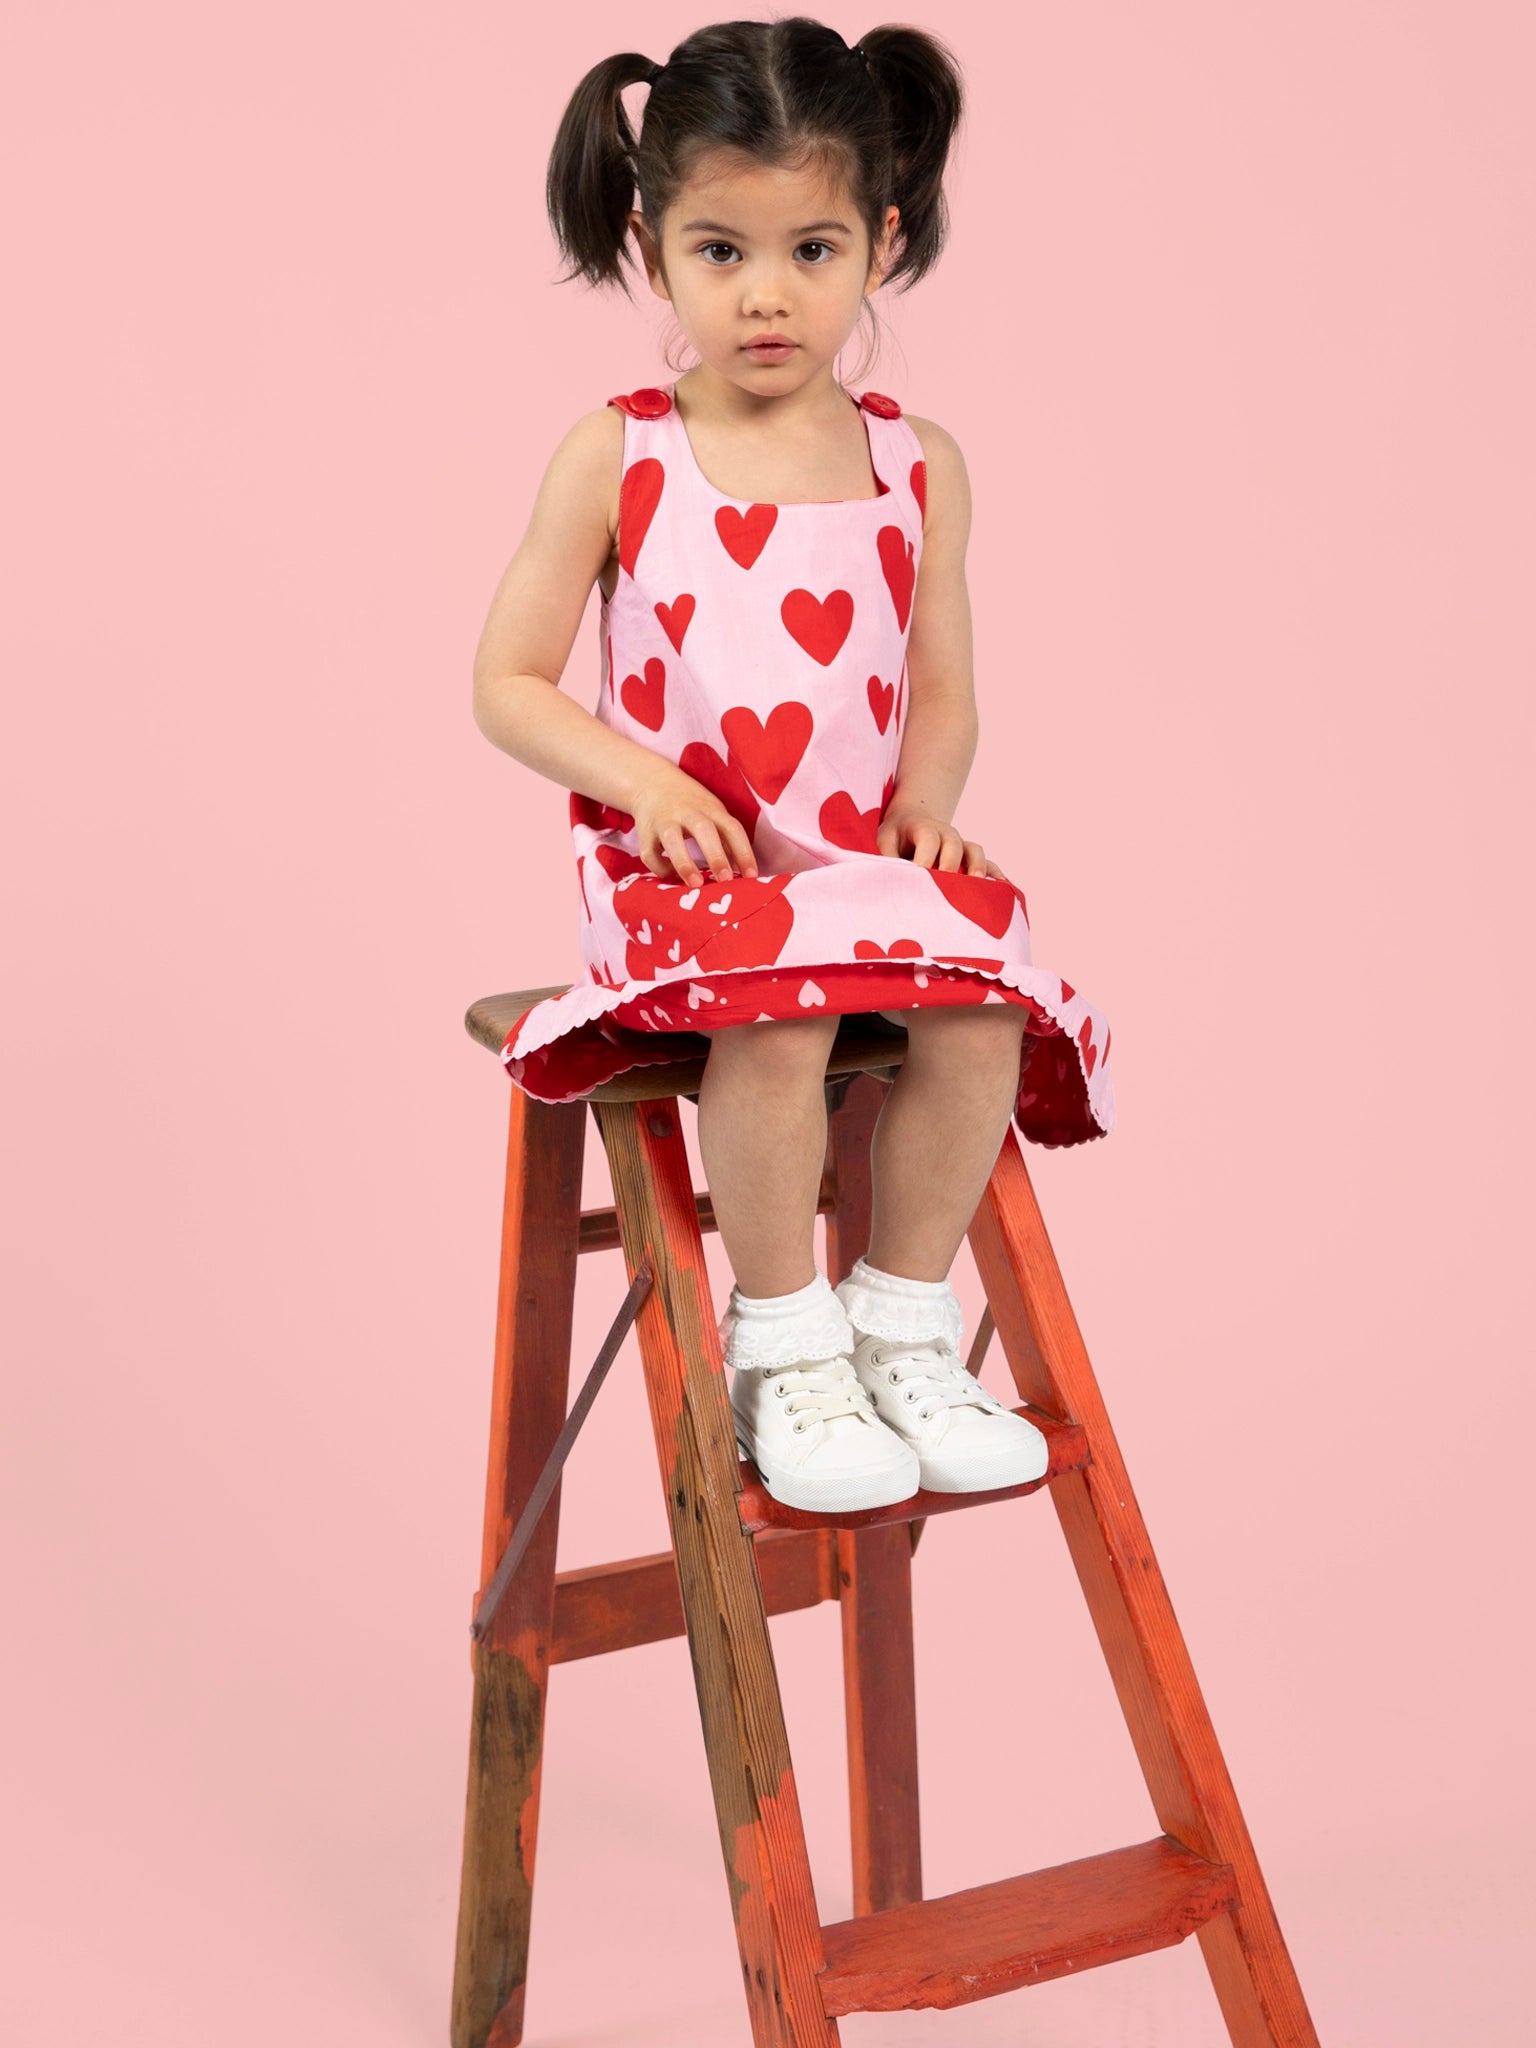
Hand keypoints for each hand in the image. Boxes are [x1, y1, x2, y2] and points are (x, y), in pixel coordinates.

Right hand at [629, 762, 758, 885]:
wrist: (652, 782)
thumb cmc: (692, 805)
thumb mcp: (713, 812)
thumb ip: (726, 838)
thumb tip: (743, 872)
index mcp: (711, 809)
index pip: (732, 828)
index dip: (744, 852)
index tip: (752, 876)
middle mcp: (688, 812)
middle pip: (704, 830)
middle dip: (716, 856)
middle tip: (726, 880)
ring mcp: (664, 821)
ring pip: (672, 840)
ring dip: (684, 863)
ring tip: (696, 884)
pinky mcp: (645, 833)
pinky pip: (650, 853)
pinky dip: (660, 868)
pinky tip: (672, 877)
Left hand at [876, 798, 1003, 877]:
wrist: (911, 823)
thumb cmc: (894, 838)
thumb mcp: (883, 843)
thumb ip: (887, 859)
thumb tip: (888, 881)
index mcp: (922, 828)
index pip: (928, 838)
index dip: (925, 857)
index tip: (919, 876)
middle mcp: (945, 834)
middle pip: (953, 845)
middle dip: (951, 865)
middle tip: (945, 886)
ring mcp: (960, 845)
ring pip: (974, 851)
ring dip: (977, 868)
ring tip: (976, 885)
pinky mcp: (970, 858)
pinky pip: (987, 863)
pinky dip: (994, 873)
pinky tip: (1001, 886)